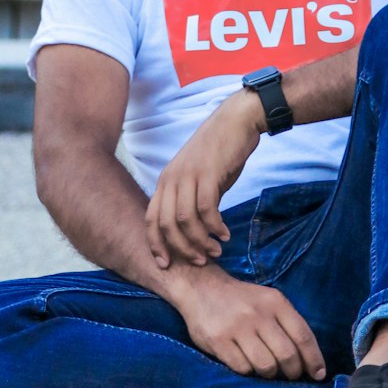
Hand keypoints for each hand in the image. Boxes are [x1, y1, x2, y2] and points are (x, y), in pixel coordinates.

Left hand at [146, 90, 263, 267]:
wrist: (236, 122)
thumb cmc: (219, 152)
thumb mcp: (198, 177)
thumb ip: (190, 200)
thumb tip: (194, 230)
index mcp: (165, 181)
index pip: (150, 219)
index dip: (155, 245)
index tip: (166, 264)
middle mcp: (171, 178)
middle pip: (166, 225)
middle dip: (181, 249)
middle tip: (200, 261)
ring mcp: (188, 175)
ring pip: (185, 221)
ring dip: (201, 241)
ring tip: (216, 250)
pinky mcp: (208, 173)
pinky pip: (206, 210)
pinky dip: (215, 227)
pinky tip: (226, 234)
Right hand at [172, 268, 325, 381]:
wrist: (201, 287)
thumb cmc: (241, 299)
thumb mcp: (267, 300)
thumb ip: (286, 323)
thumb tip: (308, 359)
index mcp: (275, 302)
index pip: (302, 335)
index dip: (313, 359)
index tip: (318, 374)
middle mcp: (258, 314)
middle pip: (287, 354)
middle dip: (293, 371)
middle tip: (290, 375)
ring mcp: (237, 328)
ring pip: (266, 365)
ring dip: (270, 374)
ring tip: (268, 370)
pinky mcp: (218, 341)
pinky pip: (242, 368)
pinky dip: (248, 371)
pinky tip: (246, 363)